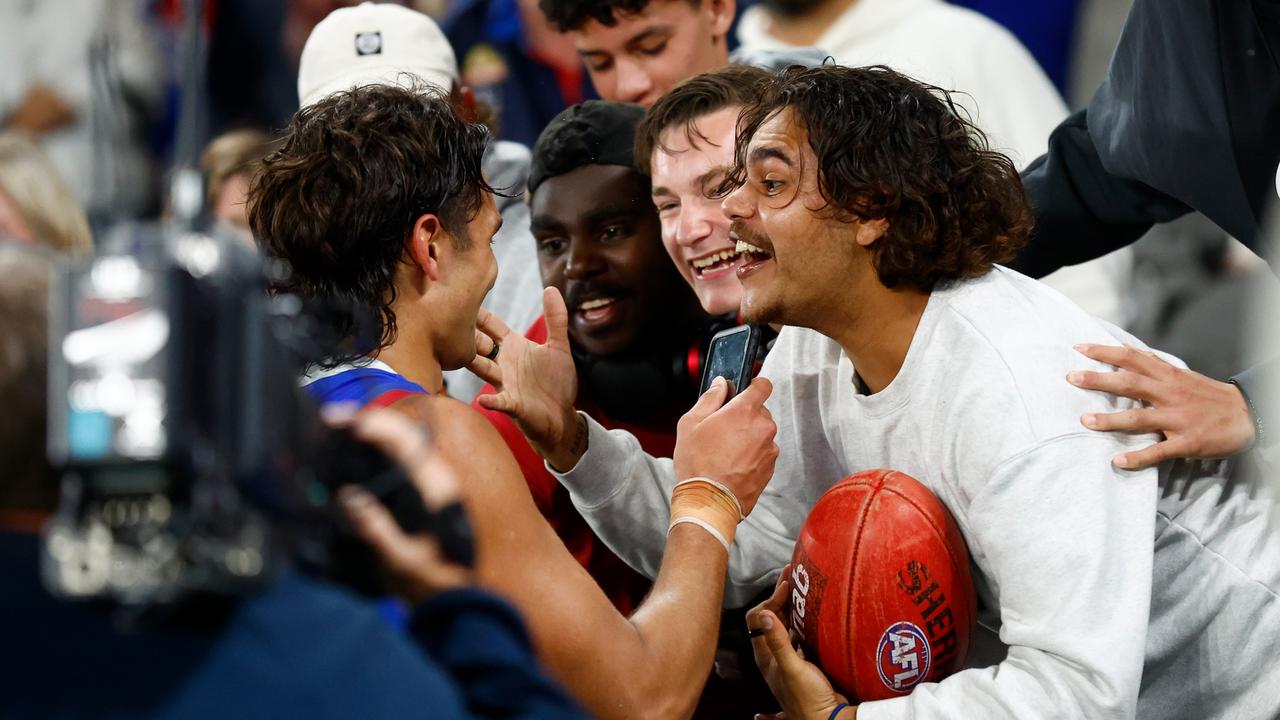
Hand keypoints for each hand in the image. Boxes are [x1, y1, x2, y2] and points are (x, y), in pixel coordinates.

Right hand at [337, 409, 472, 603]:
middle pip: (404, 437)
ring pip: (403, 447)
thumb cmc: (435, 585)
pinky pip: (402, 463)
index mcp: (438, 489)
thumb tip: (348, 497)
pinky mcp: (426, 497)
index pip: (409, 443)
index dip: (378, 425)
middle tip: (331, 418)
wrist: (460, 605)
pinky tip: (355, 453)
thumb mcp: (402, 562)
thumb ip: (377, 531)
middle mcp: (439, 481)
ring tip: (338, 429)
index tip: (346, 421)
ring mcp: (433, 487)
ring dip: (372, 434)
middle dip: (368, 423)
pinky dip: (378, 452)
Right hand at [469, 287, 582, 469]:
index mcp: (513, 346)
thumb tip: (551, 288)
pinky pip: (498, 401)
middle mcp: (503, 362)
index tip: (462, 294)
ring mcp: (504, 383)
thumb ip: (556, 319)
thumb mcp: (558, 346)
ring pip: (482, 369)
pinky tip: (484, 399)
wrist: (562, 416)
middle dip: (468, 333)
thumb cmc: (557, 381)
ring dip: (474, 361)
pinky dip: (491, 400)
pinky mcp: (512, 404)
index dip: (478, 312)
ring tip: (463, 353)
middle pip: (479, 344)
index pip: (490, 324)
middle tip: (453, 319)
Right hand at [674, 377, 778, 515]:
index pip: (763, 385)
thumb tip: (720, 385)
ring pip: (762, 434)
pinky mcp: (770, 467)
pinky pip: (763, 453)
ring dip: (749, 437)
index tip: (746, 391)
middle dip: (745, 416)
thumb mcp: (691, 423)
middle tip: (723, 429)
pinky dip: (752, 456)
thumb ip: (709, 398)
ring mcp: (769, 449)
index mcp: (744, 410)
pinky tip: (733, 465)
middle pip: (760, 412)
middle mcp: (763, 427)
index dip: (754, 386)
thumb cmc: (697, 463)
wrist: (709, 502)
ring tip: (726, 452)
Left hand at [749, 567, 849, 719]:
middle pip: (772, 619)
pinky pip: (801, 636)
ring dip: (793, 609)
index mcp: (765, 656)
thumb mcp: (792, 668)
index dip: (771, 599)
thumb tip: (765, 612)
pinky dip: (804, 622)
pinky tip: (812, 615)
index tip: (789, 585)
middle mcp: (774, 655)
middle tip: (795, 576)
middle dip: (781, 598)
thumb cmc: (808, 699)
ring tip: (805, 591)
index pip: (758, 618)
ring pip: (787, 626)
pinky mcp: (805, 661)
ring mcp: (789, 658)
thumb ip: (778, 641)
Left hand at [1068, 344, 1255, 468]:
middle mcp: (1171, 394)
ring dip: (1110, 419)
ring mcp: (1178, 418)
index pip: (1133, 358)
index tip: (1080, 347)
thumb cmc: (1207, 396)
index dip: (1106, 351)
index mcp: (1169, 376)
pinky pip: (1159, 451)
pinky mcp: (1187, 442)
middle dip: (1099, 380)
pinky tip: (1118, 461)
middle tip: (1072, 377)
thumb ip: (1155, 370)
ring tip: (1085, 421)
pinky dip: (1138, 457)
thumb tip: (1125, 356)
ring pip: (1139, 417)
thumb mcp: (1182, 376)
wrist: (1248, 415)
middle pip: (1130, 383)